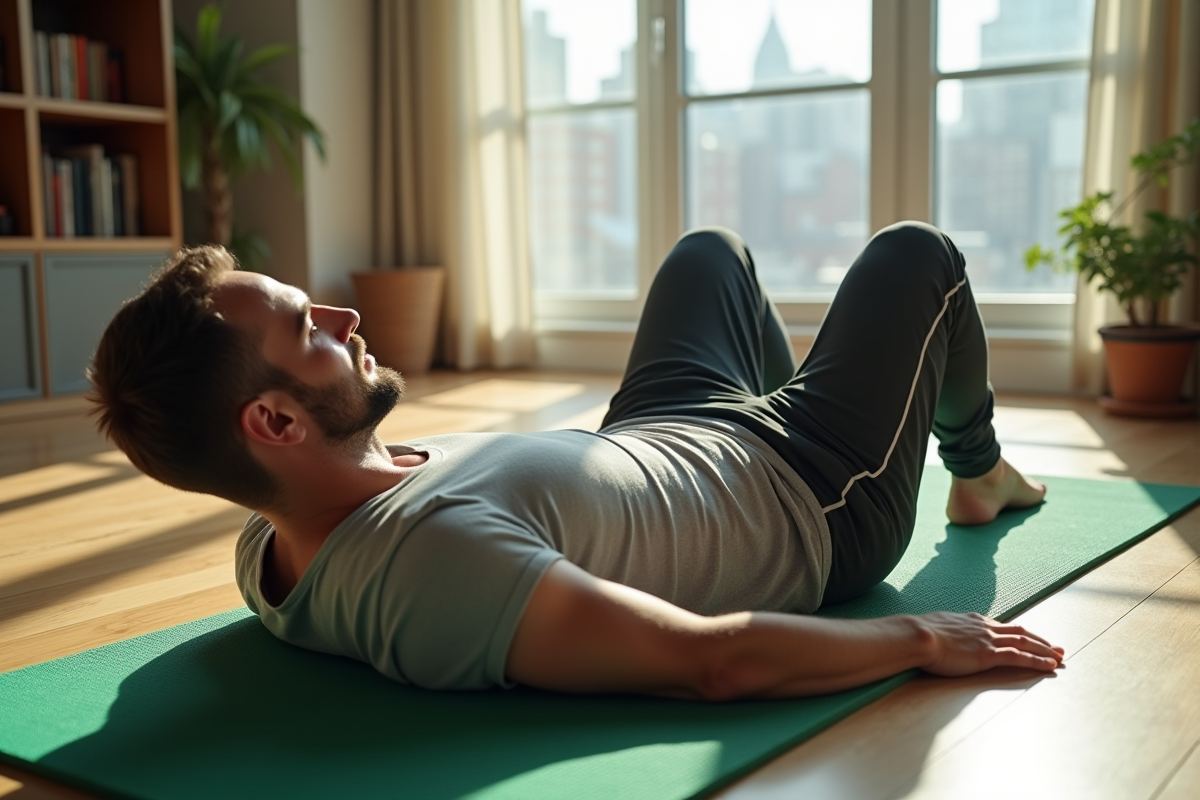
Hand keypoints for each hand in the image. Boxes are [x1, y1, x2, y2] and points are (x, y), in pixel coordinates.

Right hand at [917, 612, 1062, 676]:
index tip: (1031, 638)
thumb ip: (946, 630)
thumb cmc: (918, 633)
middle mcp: (984, 627)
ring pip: (1024, 642)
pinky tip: (1050, 665)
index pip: (1003, 626)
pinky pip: (1019, 657)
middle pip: (1020, 632)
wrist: (917, 636)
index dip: (1020, 633)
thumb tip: (941, 633)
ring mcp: (987, 640)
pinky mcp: (988, 655)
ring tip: (1060, 656)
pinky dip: (1037, 660)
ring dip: (1045, 650)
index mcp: (972, 620)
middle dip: (1040, 640)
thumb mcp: (935, 626)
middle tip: (1057, 647)